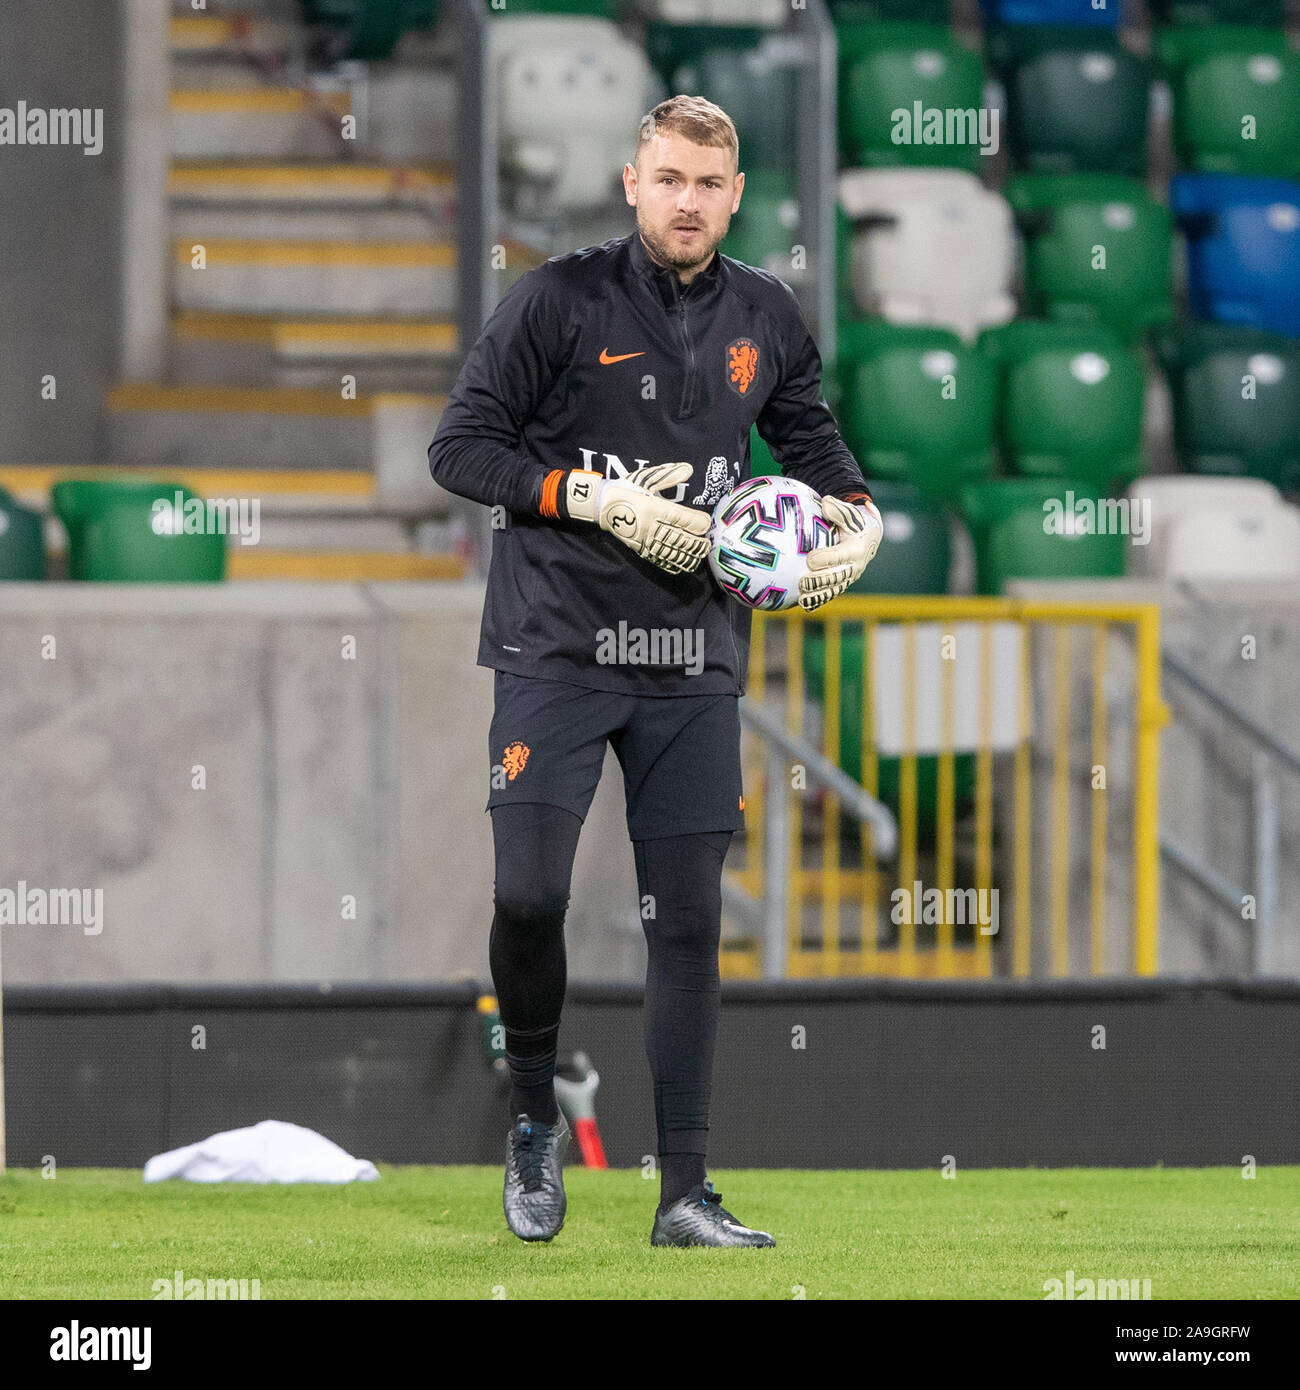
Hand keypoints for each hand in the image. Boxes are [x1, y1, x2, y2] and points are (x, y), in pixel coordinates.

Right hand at [567, 462, 709, 574]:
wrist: (601, 504)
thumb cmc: (625, 489)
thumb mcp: (646, 478)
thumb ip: (669, 475)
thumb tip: (689, 469)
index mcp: (655, 507)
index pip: (684, 519)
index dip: (699, 523)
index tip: (707, 523)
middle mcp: (651, 526)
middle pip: (681, 539)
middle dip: (697, 543)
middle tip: (707, 543)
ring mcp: (645, 540)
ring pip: (672, 552)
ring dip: (688, 556)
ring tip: (698, 556)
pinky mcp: (639, 549)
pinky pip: (658, 559)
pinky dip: (672, 564)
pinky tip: (682, 566)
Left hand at [798, 495, 882, 611]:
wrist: (869, 536)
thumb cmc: (855, 522)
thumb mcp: (850, 514)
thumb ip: (837, 510)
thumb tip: (825, 503)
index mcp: (856, 549)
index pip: (840, 556)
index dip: (826, 558)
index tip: (810, 558)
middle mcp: (855, 567)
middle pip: (836, 577)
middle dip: (819, 581)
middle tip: (803, 581)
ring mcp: (849, 578)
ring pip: (833, 590)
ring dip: (817, 596)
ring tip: (802, 599)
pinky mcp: (842, 584)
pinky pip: (830, 594)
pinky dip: (818, 601)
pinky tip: (803, 605)